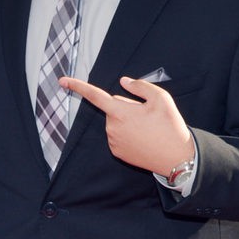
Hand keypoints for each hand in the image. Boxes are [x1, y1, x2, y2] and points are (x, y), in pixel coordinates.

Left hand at [61, 75, 193, 174]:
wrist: (176, 158)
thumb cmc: (170, 126)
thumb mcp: (161, 98)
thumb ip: (140, 86)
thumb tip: (123, 82)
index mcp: (120, 112)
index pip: (95, 95)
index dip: (78, 86)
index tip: (62, 80)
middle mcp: (112, 128)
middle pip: (113, 108)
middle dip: (126, 107)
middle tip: (147, 115)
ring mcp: (113, 142)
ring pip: (116, 122)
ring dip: (128, 121)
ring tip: (148, 128)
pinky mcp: (117, 152)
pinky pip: (118, 135)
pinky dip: (128, 133)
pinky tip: (143, 138)